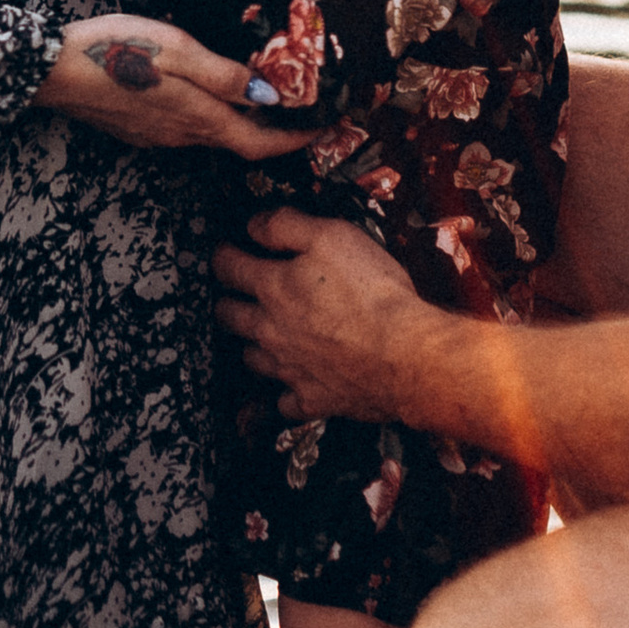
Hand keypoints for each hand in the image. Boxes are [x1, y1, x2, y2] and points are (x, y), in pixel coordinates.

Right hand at [42, 17, 309, 162]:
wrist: (53, 72)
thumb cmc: (117, 50)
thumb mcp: (178, 51)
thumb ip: (223, 76)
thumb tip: (269, 97)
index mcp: (200, 118)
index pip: (262, 143)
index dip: (296, 140)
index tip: (325, 129)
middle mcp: (184, 135)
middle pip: (241, 142)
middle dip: (274, 131)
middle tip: (302, 109)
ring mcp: (159, 136)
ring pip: (213, 134)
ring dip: (241, 122)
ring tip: (260, 96)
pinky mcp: (139, 130)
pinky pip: (187, 128)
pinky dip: (210, 116)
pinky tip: (205, 93)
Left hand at [212, 207, 428, 421]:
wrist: (404, 354)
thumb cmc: (372, 293)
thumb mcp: (331, 235)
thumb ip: (287, 226)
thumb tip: (255, 225)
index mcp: (273, 288)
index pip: (230, 268)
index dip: (224, 256)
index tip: (224, 254)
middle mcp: (272, 330)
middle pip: (230, 317)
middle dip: (227, 303)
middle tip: (230, 296)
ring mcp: (289, 368)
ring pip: (253, 359)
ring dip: (252, 346)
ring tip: (258, 338)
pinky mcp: (313, 399)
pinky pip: (286, 402)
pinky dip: (285, 393)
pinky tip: (291, 387)